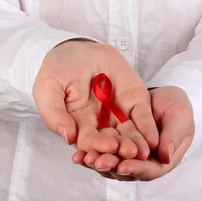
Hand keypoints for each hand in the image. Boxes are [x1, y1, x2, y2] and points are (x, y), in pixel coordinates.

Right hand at [33, 39, 158, 159]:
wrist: (77, 48)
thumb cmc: (58, 69)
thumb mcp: (48, 88)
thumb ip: (54, 113)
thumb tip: (67, 137)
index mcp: (79, 126)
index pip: (89, 141)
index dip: (98, 145)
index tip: (107, 147)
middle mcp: (101, 124)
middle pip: (112, 141)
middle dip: (121, 148)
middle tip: (130, 153)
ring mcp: (119, 113)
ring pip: (129, 133)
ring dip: (137, 143)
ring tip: (143, 151)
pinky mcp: (134, 99)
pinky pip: (142, 115)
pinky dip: (148, 127)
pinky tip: (154, 137)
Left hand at [72, 86, 194, 180]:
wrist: (164, 97)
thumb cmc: (176, 108)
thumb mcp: (180, 117)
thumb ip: (174, 135)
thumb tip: (166, 156)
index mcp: (161, 160)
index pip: (148, 169)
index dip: (135, 168)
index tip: (123, 165)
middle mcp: (142, 162)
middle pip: (126, 169)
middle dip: (111, 166)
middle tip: (97, 162)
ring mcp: (127, 155)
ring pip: (111, 163)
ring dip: (98, 162)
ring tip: (84, 158)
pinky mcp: (115, 146)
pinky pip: (102, 151)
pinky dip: (91, 151)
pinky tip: (78, 153)